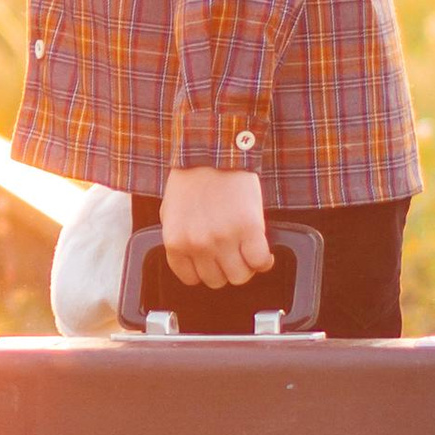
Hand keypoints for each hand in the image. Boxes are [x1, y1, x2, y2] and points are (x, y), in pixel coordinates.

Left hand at [159, 165, 272, 292]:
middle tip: (232, 256)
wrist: (213, 153)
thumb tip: (190, 261)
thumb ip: (179, 239)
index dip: (206, 271)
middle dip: (225, 269)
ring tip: (247, 253)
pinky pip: (260, 262)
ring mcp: (224, 239)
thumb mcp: (171, 212)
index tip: (214, 264)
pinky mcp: (249, 229)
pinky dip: (264, 261)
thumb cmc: (191, 179)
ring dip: (246, 267)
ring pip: (240, 276)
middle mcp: (198, 245)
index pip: (191, 279)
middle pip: (217, 281)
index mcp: (176, 242)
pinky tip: (263, 252)